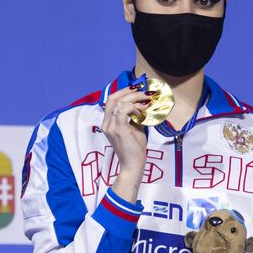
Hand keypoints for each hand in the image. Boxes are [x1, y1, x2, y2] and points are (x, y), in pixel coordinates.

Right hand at [101, 85, 150, 200]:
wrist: (133, 165)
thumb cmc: (134, 148)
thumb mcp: (135, 128)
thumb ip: (134, 116)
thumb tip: (142, 104)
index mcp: (108, 122)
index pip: (111, 100)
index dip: (123, 91)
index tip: (137, 88)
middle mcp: (106, 123)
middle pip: (114, 98)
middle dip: (130, 92)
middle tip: (145, 92)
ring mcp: (111, 126)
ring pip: (119, 103)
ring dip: (135, 99)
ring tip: (146, 102)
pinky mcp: (118, 129)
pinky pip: (123, 110)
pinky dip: (133, 108)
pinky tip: (141, 113)